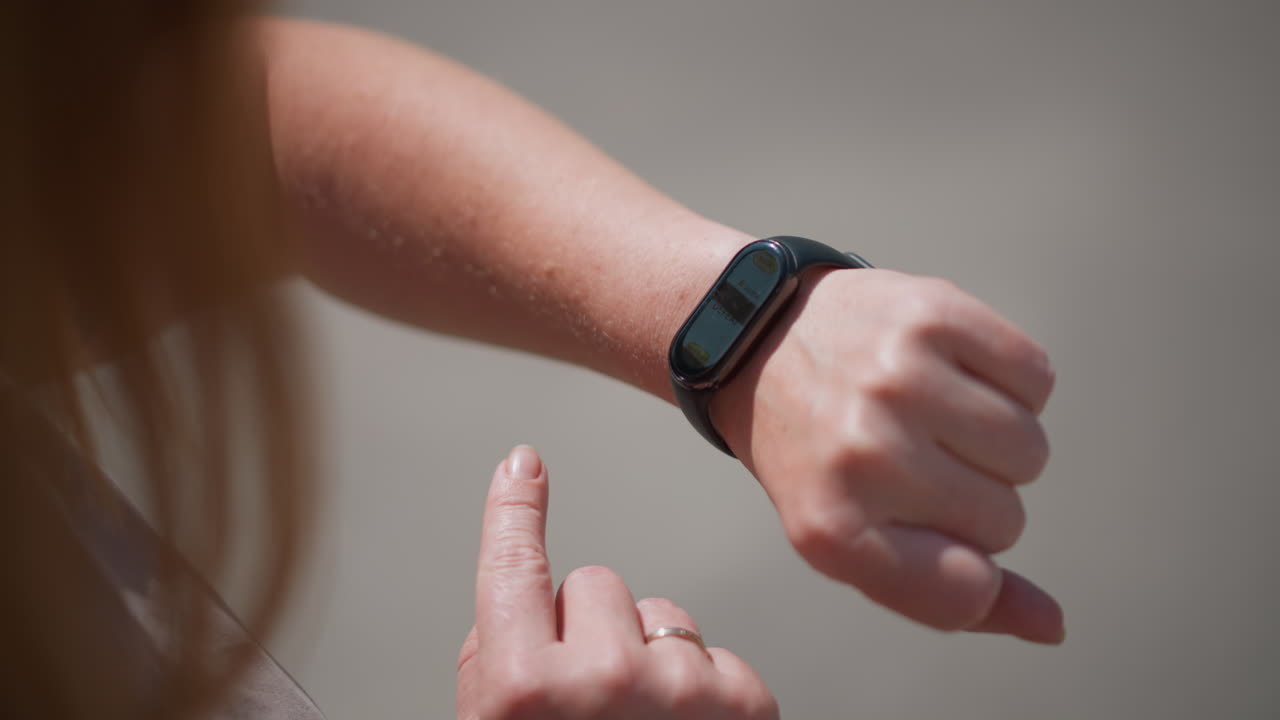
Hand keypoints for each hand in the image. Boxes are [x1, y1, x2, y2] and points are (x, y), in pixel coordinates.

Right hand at [457, 445, 778, 719]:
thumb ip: (498, 671)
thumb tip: (522, 616)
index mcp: (524, 693)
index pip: (513, 569)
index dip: (514, 512)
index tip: (522, 469)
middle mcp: (601, 681)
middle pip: (597, 585)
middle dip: (591, 628)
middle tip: (592, 702)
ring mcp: (679, 691)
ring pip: (662, 616)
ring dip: (652, 659)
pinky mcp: (742, 703)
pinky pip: (713, 653)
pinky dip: (704, 690)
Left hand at [712, 269, 1063, 643]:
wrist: (761, 337)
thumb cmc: (815, 451)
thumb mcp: (847, 538)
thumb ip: (946, 595)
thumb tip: (1052, 625)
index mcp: (831, 526)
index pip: (964, 593)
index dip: (972, 575)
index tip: (938, 541)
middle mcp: (862, 453)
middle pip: (1006, 520)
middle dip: (974, 498)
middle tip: (912, 460)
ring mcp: (898, 379)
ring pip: (1029, 450)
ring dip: (997, 441)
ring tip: (932, 416)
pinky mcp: (933, 314)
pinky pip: (1036, 379)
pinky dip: (1011, 382)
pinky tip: (951, 372)